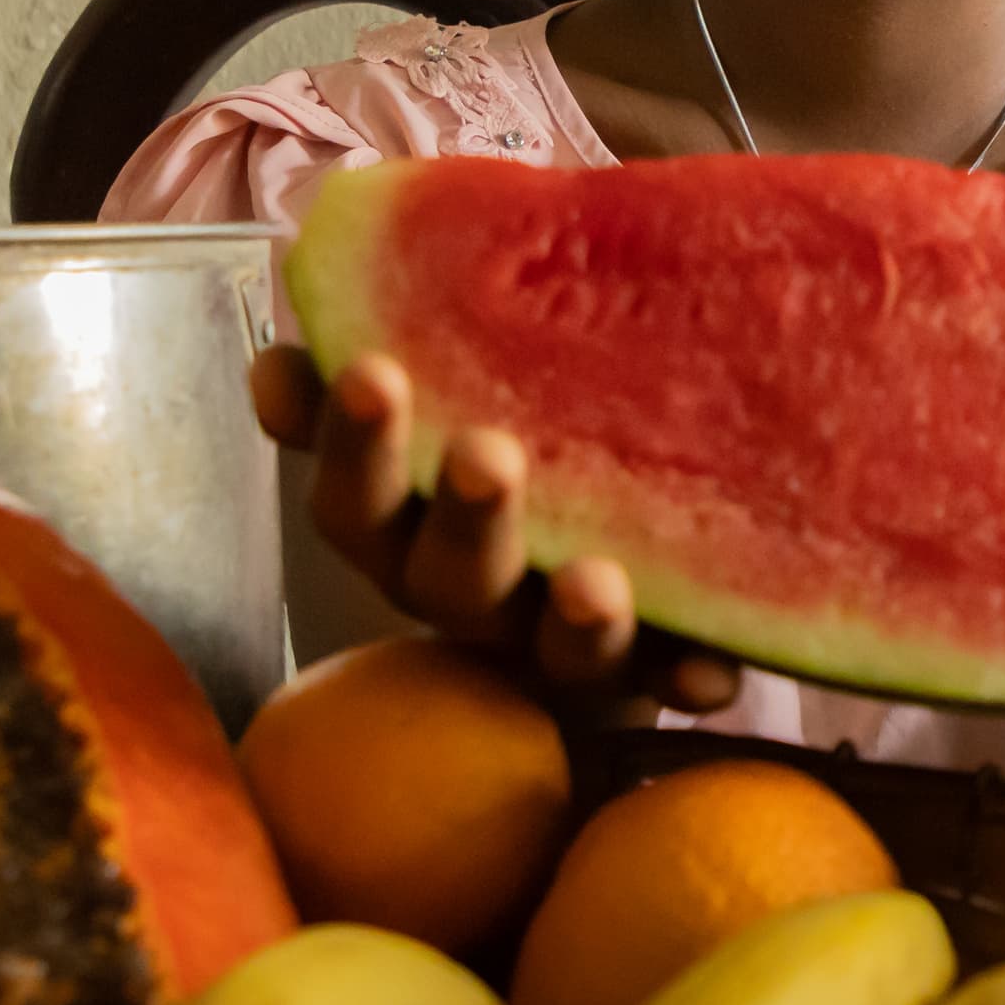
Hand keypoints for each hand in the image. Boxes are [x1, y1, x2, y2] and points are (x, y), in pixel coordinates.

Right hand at [250, 345, 745, 723]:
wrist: (597, 574)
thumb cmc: (515, 438)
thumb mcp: (451, 386)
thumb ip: (393, 346)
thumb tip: (291, 319)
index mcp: (404, 525)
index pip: (355, 493)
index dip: (352, 441)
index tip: (370, 372)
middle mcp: (466, 593)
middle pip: (446, 573)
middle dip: (467, 516)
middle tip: (487, 456)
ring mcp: (551, 645)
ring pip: (552, 643)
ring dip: (576, 616)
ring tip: (593, 585)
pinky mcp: (641, 677)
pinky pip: (662, 685)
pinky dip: (683, 677)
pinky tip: (713, 676)